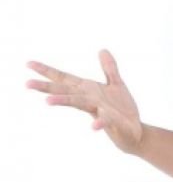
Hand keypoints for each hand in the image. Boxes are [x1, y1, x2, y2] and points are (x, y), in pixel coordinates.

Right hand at [26, 50, 143, 153]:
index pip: (65, 79)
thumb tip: (102, 49)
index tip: (28, 63)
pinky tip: (93, 126)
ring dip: (64, 101)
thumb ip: (109, 68)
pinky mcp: (113, 123)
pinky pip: (105, 121)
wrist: (136, 132)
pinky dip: (99, 123)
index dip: (47, 71)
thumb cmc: (122, 110)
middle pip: (66, 91)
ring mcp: (100, 111)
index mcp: (89, 90)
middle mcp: (90, 100)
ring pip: (80, 104)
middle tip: (26, 83)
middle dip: (47, 87)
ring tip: (48, 101)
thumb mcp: (117, 84)